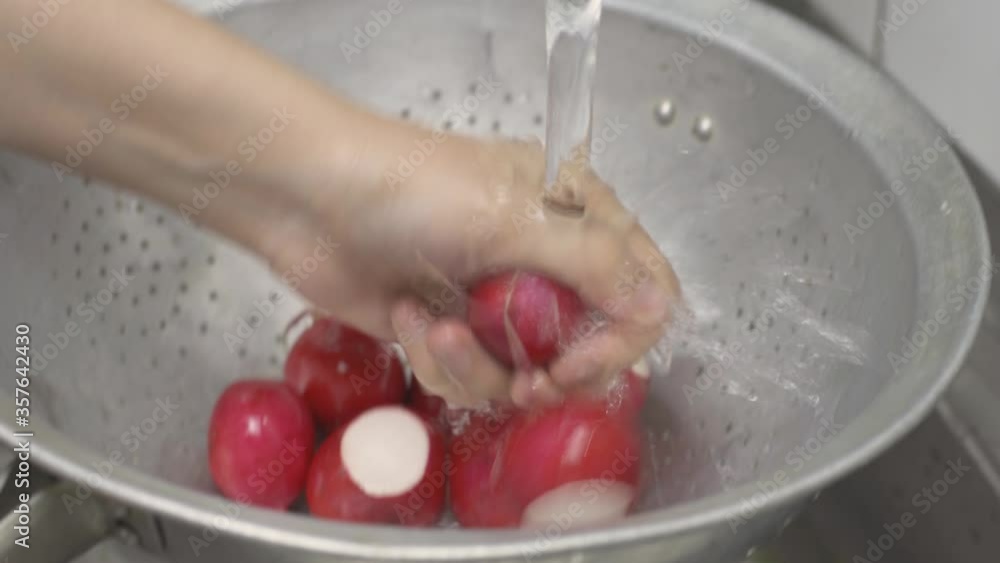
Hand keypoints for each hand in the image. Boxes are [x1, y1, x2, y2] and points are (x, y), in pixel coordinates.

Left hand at [255, 120, 681, 407]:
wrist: (309, 200)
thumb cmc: (412, 188)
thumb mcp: (515, 217)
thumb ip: (596, 265)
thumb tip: (658, 309)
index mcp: (577, 218)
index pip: (642, 290)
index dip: (624, 338)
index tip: (579, 362)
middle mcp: (545, 263)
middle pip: (589, 347)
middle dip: (554, 373)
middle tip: (527, 382)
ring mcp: (495, 301)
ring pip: (524, 373)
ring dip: (477, 365)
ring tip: (436, 330)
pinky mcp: (449, 332)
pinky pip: (469, 378)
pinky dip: (436, 359)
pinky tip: (406, 315)